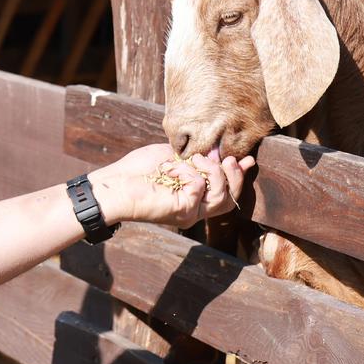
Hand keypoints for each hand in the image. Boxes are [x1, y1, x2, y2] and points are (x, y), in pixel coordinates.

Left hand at [90, 142, 255, 229]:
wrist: (115, 185)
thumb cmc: (138, 171)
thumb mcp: (173, 157)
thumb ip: (197, 156)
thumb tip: (218, 152)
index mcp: (194, 196)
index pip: (226, 191)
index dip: (239, 176)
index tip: (248, 159)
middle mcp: (195, 208)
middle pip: (231, 198)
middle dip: (235, 176)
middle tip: (228, 159)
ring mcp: (190, 212)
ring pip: (223, 196)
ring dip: (212, 172)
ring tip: (196, 159)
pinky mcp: (183, 211)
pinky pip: (199, 186)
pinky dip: (186, 171)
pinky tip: (170, 168)